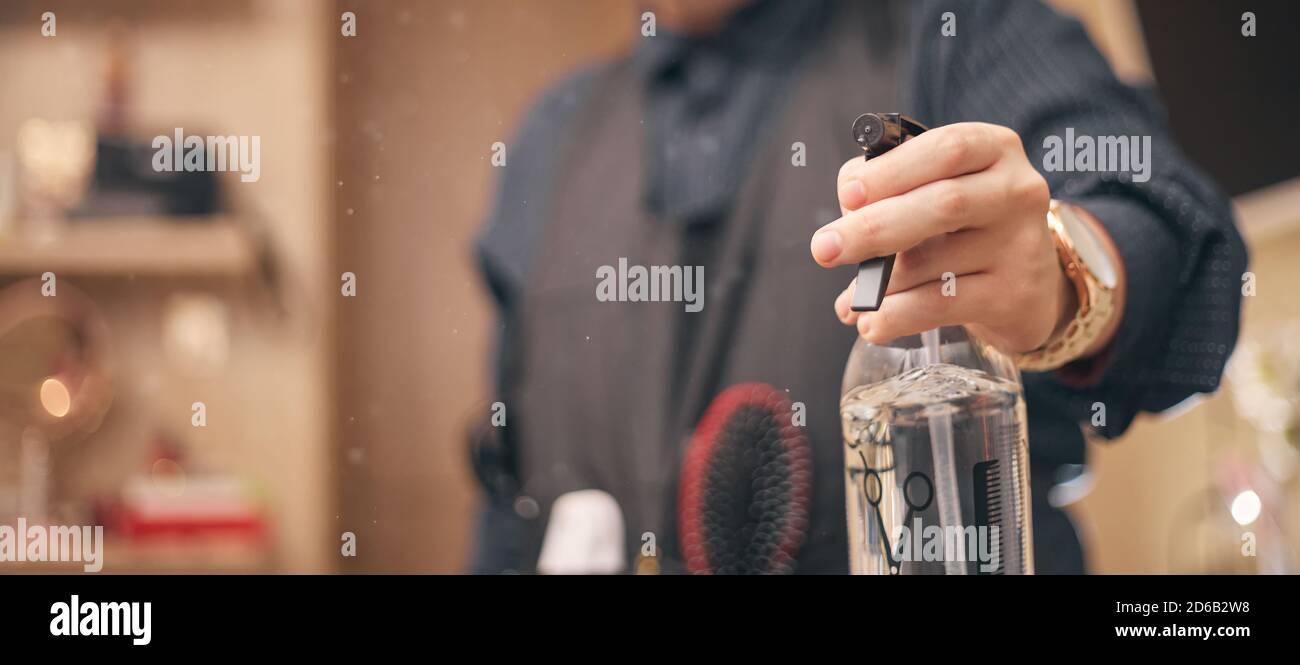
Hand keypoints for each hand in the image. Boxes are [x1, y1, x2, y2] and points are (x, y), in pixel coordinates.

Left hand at [810, 122, 1072, 353]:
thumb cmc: (965, 226)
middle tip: (824, 249)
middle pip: (943, 203)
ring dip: (879, 282)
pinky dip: (897, 316)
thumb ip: (892, 192)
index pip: (946, 148)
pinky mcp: (1013, 295)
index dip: (892, 170)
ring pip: (934, 260)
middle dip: (873, 228)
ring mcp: (1021, 245)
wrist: (1028, 285)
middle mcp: (1016, 191)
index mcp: (994, 149)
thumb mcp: (936, 191)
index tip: (847, 194)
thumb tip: (844, 222)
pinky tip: (872, 324)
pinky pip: (942, 304)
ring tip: (850, 299)